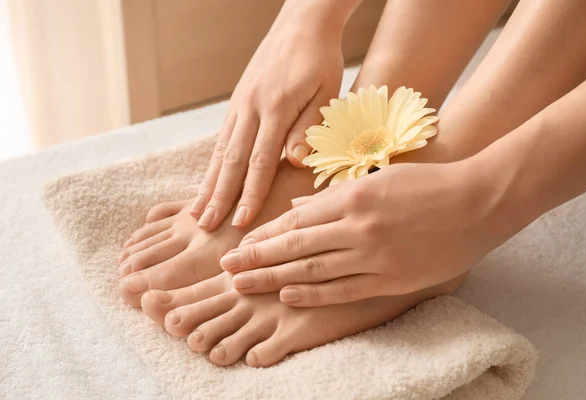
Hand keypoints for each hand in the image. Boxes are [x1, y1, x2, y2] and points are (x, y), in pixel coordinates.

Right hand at [190, 5, 345, 230]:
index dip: (250, 194)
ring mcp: (239, 105)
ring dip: (208, 184)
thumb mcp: (326, 91)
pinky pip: (221, 138)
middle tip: (204, 227)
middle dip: (218, 197)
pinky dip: (213, 164)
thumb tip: (294, 162)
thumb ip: (309, 127)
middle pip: (231, 161)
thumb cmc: (320, 60)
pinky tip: (208, 181)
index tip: (241, 222)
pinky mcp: (237, 102)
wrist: (301, 24)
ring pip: (220, 151)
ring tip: (195, 211)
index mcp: (275, 108)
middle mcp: (250, 108)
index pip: (260, 161)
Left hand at [219, 160, 520, 305]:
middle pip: (295, 246)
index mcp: (353, 196)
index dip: (264, 234)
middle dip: (256, 258)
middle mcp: (358, 226)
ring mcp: (374, 255)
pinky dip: (312, 294)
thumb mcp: (378, 178)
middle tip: (224, 269)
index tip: (239, 244)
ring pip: (312, 270)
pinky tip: (287, 296)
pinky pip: (343, 290)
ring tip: (243, 286)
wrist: (479, 202)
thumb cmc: (428, 184)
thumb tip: (298, 208)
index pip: (296, 219)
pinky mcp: (391, 279)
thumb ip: (335, 195)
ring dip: (273, 279)